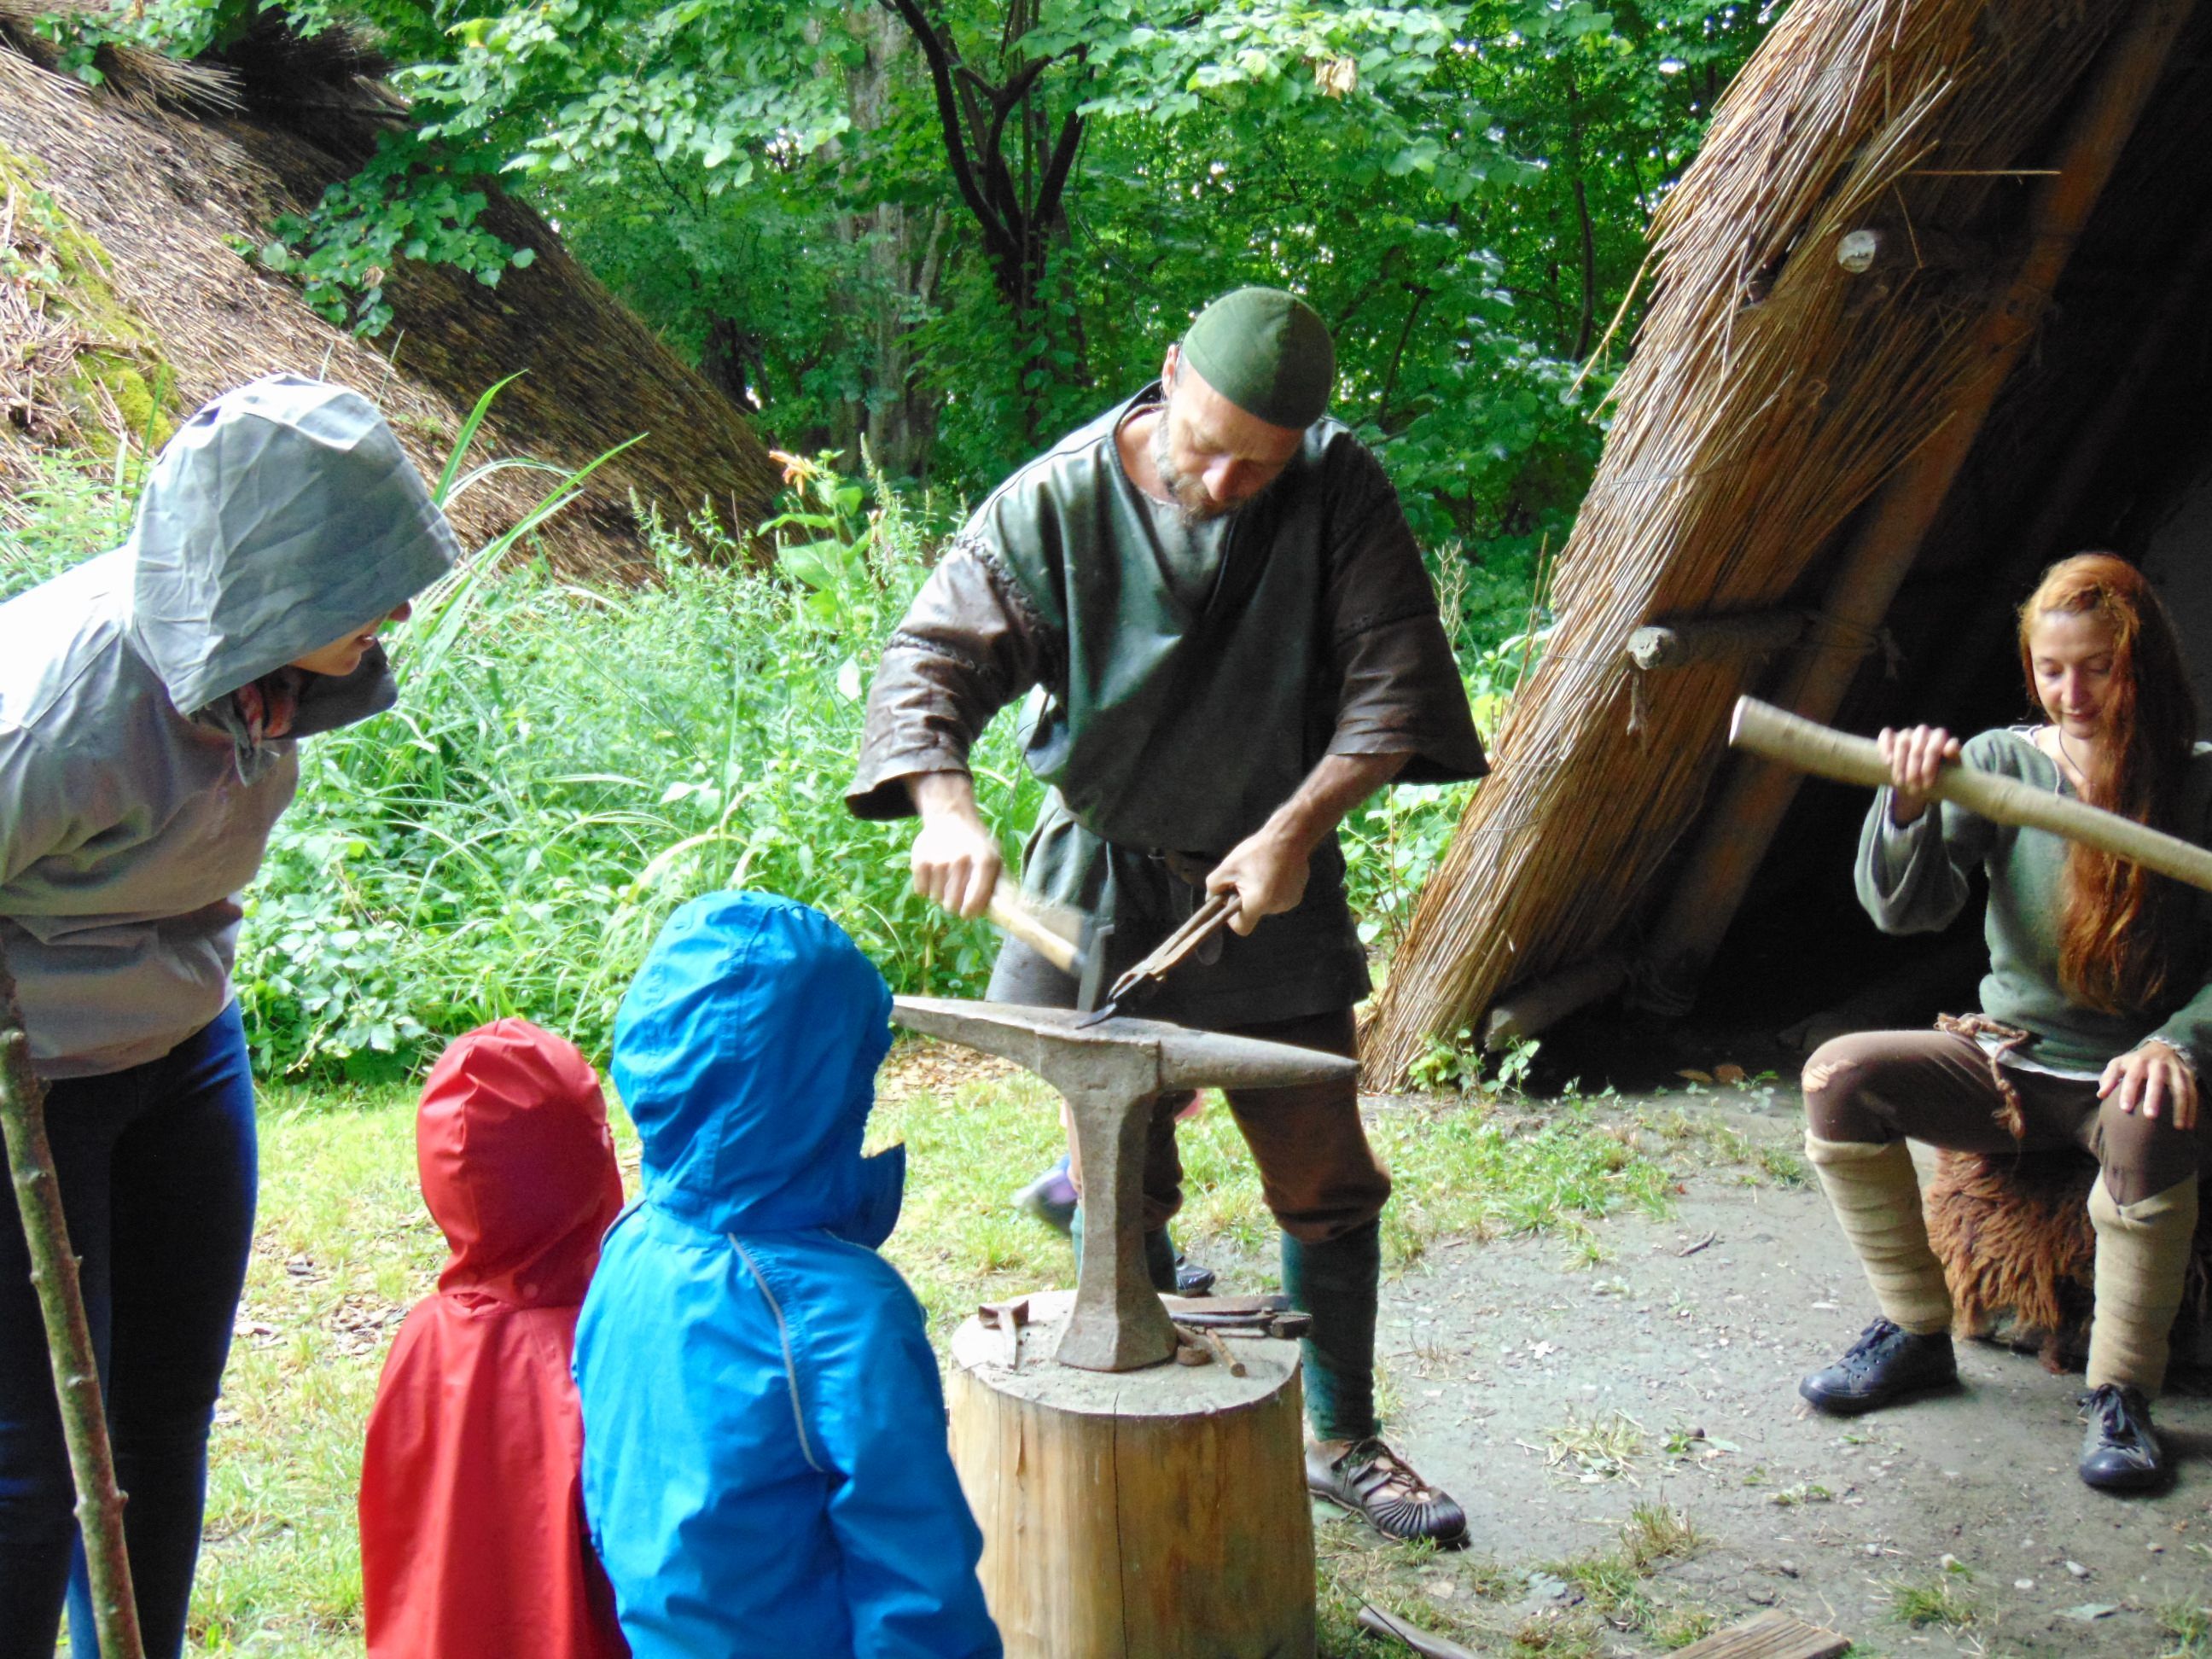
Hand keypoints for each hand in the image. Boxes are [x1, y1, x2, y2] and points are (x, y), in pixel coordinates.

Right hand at [905, 772, 1001, 918]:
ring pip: (936, 898)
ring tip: (947, 881)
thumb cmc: (976, 845)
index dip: (971, 911)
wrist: (951, 817)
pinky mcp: (920, 860)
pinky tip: (935, 876)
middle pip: (953, 902)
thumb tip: (1001, 911)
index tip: (967, 914)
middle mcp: (961, 859)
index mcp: (984, 860)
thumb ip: (997, 884)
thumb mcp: (994, 857)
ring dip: (940, 896)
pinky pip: (921, 890)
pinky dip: (926, 888)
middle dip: (955, 905)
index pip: (975, 897)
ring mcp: (939, 859)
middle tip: (956, 897)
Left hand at [1205, 829, 1308, 935]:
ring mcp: (1289, 903)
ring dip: (1259, 894)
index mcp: (1258, 903)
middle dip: (1245, 900)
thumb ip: (1213, 887)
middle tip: (1245, 878)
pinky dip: (1273, 890)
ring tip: (1260, 872)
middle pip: (1253, 913)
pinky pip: (1278, 899)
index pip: (1241, 927)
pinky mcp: (1297, 896)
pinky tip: (1274, 873)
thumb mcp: (1227, 867)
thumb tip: (1211, 898)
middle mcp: (1276, 908)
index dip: (1232, 919)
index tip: (1231, 900)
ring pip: (1266, 905)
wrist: (1289, 836)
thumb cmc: (1257, 851)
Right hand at [1877, 725, 1959, 824]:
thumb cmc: (1941, 767)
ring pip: (1902, 743)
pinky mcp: (1893, 735)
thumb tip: (1950, 749)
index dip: (1929, 767)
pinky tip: (1887, 761)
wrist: (1925, 770)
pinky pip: (1886, 735)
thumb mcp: (1952, 765)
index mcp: (1939, 736)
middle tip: (1913, 788)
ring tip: (1900, 782)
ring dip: (1900, 765)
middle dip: (1914, 770)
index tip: (1927, 785)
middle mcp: (1923, 731)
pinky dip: (1885, 747)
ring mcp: (1907, 732)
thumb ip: (1954, 756)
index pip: (1933, 749)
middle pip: (1916, 748)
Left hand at [2098, 1040, 2197, 1129]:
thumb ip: (2108, 1078)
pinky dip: (2192, 1109)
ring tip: (2178, 1127)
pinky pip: (2193, 1093)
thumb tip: (2100, 1095)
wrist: (2162, 1048)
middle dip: (2153, 1098)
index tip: (2125, 1108)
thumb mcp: (2119, 1064)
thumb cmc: (2135, 1062)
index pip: (2131, 1077)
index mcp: (2138, 1061)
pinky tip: (2189, 1124)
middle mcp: (2158, 1064)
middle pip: (2157, 1081)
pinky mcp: (2188, 1075)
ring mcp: (2175, 1069)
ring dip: (2180, 1108)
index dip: (2128, 1091)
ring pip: (2180, 1088)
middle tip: (2150, 1116)